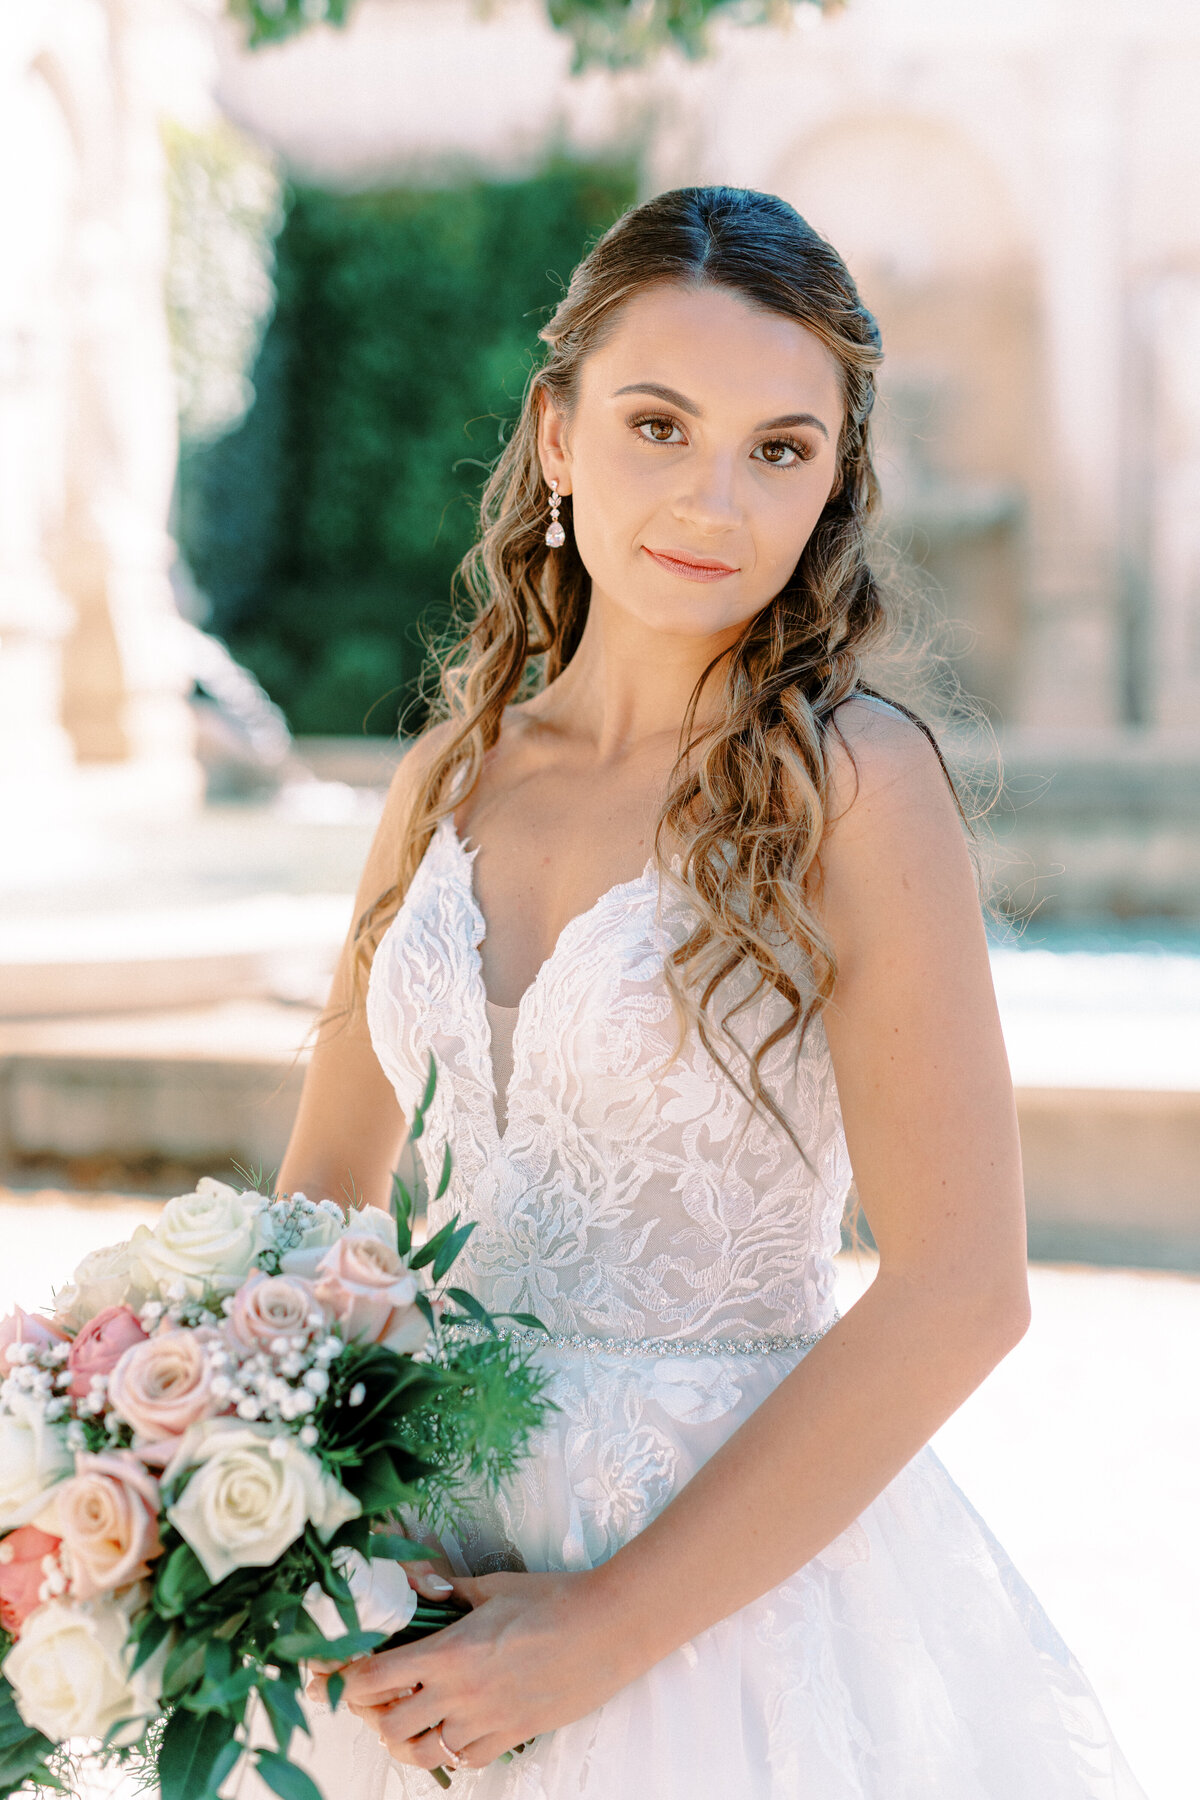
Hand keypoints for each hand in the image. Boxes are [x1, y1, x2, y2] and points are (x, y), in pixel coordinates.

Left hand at [309, 1569, 636, 1772]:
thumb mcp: (493, 1586)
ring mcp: (485, 1722)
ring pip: (420, 1752)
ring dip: (402, 1738)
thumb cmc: (553, 1599)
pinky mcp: (511, 1737)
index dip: (339, 1680)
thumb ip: (445, 1589)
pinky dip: (447, 1749)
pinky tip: (448, 1727)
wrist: (609, 1628)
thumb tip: (411, 1577)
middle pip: (386, 1724)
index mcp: (449, 1652)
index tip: (323, 1676)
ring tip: (403, 1717)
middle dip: (367, 1712)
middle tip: (367, 1695)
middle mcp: (460, 1694)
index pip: (372, 1678)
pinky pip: (464, 1760)